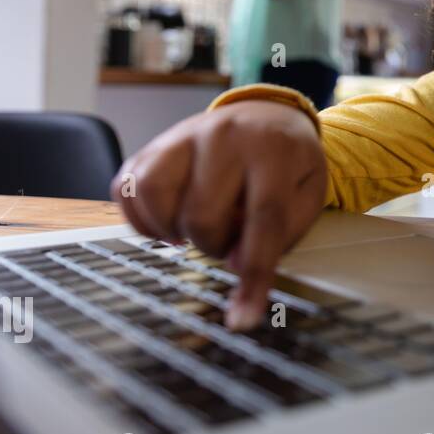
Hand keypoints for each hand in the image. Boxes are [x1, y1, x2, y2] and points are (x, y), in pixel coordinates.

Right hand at [112, 101, 326, 329]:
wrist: (266, 114)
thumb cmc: (288, 164)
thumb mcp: (307, 193)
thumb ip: (281, 233)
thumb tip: (235, 265)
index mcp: (273, 150)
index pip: (263, 220)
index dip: (253, 274)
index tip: (243, 319)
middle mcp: (224, 136)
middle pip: (203, 216)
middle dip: (215, 245)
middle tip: (228, 238)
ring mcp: (182, 136)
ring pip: (155, 198)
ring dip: (173, 231)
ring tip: (195, 229)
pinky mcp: (152, 145)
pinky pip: (126, 189)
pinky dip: (141, 219)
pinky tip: (167, 221)